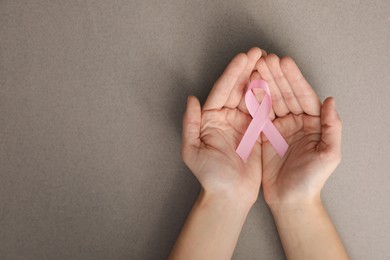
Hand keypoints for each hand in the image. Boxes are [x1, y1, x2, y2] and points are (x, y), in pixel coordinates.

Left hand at [182, 47, 264, 205]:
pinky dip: (268, 96)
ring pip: (251, 96)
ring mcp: (241, 123)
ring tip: (268, 61)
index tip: (244, 57)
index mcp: (210, 118)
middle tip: (259, 52)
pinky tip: (275, 83)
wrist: (229, 195)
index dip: (233, 73)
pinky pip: (263, 111)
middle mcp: (225, 117)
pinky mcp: (256, 132)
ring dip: (259, 78)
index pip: (222, 90)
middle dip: (247, 69)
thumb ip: (190, 124)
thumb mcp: (193, 152)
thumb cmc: (210, 177)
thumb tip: (191, 98)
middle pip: (237, 88)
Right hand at [256, 54, 341, 206]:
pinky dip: (253, 100)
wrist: (290, 200)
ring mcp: (279, 127)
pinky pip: (259, 114)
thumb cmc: (312, 180)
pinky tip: (248, 87)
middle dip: (276, 75)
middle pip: (285, 94)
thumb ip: (332, 127)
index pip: (303, 96)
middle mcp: (296, 121)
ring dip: (263, 83)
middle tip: (265, 58)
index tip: (283, 62)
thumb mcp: (329, 155)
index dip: (294, 79)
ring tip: (255, 66)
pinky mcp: (265, 134)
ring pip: (271, 100)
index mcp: (313, 123)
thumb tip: (330, 100)